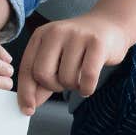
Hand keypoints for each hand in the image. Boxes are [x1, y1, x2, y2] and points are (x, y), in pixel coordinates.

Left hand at [16, 13, 131, 114]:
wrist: (109, 24)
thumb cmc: (80, 45)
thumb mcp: (56, 57)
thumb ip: (42, 79)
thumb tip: (30, 104)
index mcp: (41, 35)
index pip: (26, 68)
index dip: (25, 92)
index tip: (28, 109)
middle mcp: (56, 32)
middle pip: (42, 74)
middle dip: (53, 86)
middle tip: (65, 81)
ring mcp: (77, 36)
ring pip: (65, 78)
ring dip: (73, 86)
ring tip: (80, 76)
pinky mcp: (97, 43)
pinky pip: (87, 78)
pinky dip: (87, 88)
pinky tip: (88, 84)